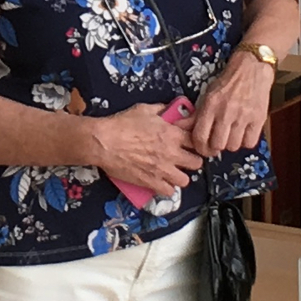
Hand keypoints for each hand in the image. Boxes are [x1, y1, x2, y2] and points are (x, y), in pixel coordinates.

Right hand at [89, 103, 205, 196]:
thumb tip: (169, 109)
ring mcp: (162, 170)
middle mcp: (171, 153)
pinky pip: (168, 192)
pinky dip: (166, 188)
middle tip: (184, 159)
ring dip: (180, 176)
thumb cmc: (121, 125)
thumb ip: (161, 110)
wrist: (104, 142)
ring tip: (173, 173)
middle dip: (191, 161)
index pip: (197, 140)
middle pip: (196, 163)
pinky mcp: (151, 182)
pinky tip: (162, 182)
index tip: (190, 143)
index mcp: (172, 134)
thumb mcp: (144, 110)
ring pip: (185, 180)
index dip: (195, 142)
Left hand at [188, 50, 273, 156]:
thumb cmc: (227, 82)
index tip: (204, 148)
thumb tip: (180, 126)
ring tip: (231, 135)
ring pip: (233, 146)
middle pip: (217, 145)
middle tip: (218, 143)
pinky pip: (250, 143)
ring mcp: (243, 116)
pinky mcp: (258, 118)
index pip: (200, 137)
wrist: (251, 68)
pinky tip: (243, 134)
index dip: (200, 148)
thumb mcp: (207, 95)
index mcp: (210, 106)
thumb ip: (195, 114)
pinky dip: (245, 142)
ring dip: (231, 144)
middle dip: (216, 148)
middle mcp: (226, 112)